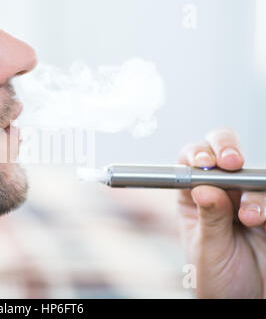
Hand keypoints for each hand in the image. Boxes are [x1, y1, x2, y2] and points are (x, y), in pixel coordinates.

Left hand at [178, 128, 265, 297]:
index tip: (203, 162)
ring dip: (253, 192)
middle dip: (227, 150)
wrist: (247, 300)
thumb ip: (209, 217)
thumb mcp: (208, 248)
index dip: (197, 154)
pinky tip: (262, 220)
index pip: (191, 162)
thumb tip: (204, 187)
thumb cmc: (218, 277)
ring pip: (254, 174)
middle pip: (224, 154)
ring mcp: (249, 199)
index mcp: (194, 197)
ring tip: (249, 218)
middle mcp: (222, 192)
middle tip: (230, 162)